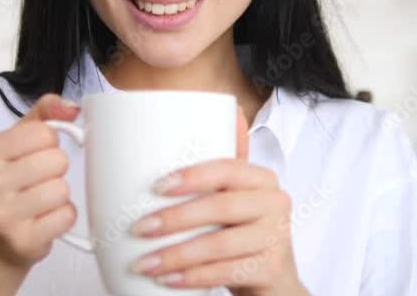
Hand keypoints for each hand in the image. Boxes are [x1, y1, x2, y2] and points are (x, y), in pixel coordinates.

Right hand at [0, 93, 79, 268]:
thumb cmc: (11, 181)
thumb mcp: (18, 141)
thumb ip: (45, 112)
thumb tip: (72, 106)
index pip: (44, 132)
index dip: (49, 143)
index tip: (34, 155)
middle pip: (56, 160)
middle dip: (55, 170)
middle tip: (38, 181)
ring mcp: (2, 214)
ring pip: (62, 189)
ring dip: (60, 195)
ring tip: (41, 200)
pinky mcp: (22, 240)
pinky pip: (66, 216)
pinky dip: (63, 216)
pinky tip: (45, 218)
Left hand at [126, 110, 307, 295]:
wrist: (274, 280)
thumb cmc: (243, 234)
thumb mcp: (232, 201)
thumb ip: (214, 174)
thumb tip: (184, 135)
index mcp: (262, 179)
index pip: (227, 168)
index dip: (192, 176)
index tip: (157, 187)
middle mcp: (275, 203)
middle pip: (221, 206)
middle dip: (174, 218)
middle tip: (140, 228)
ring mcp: (276, 238)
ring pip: (219, 244)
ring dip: (176, 255)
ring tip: (145, 263)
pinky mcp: (271, 269)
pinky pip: (225, 272)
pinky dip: (192, 277)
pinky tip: (169, 279)